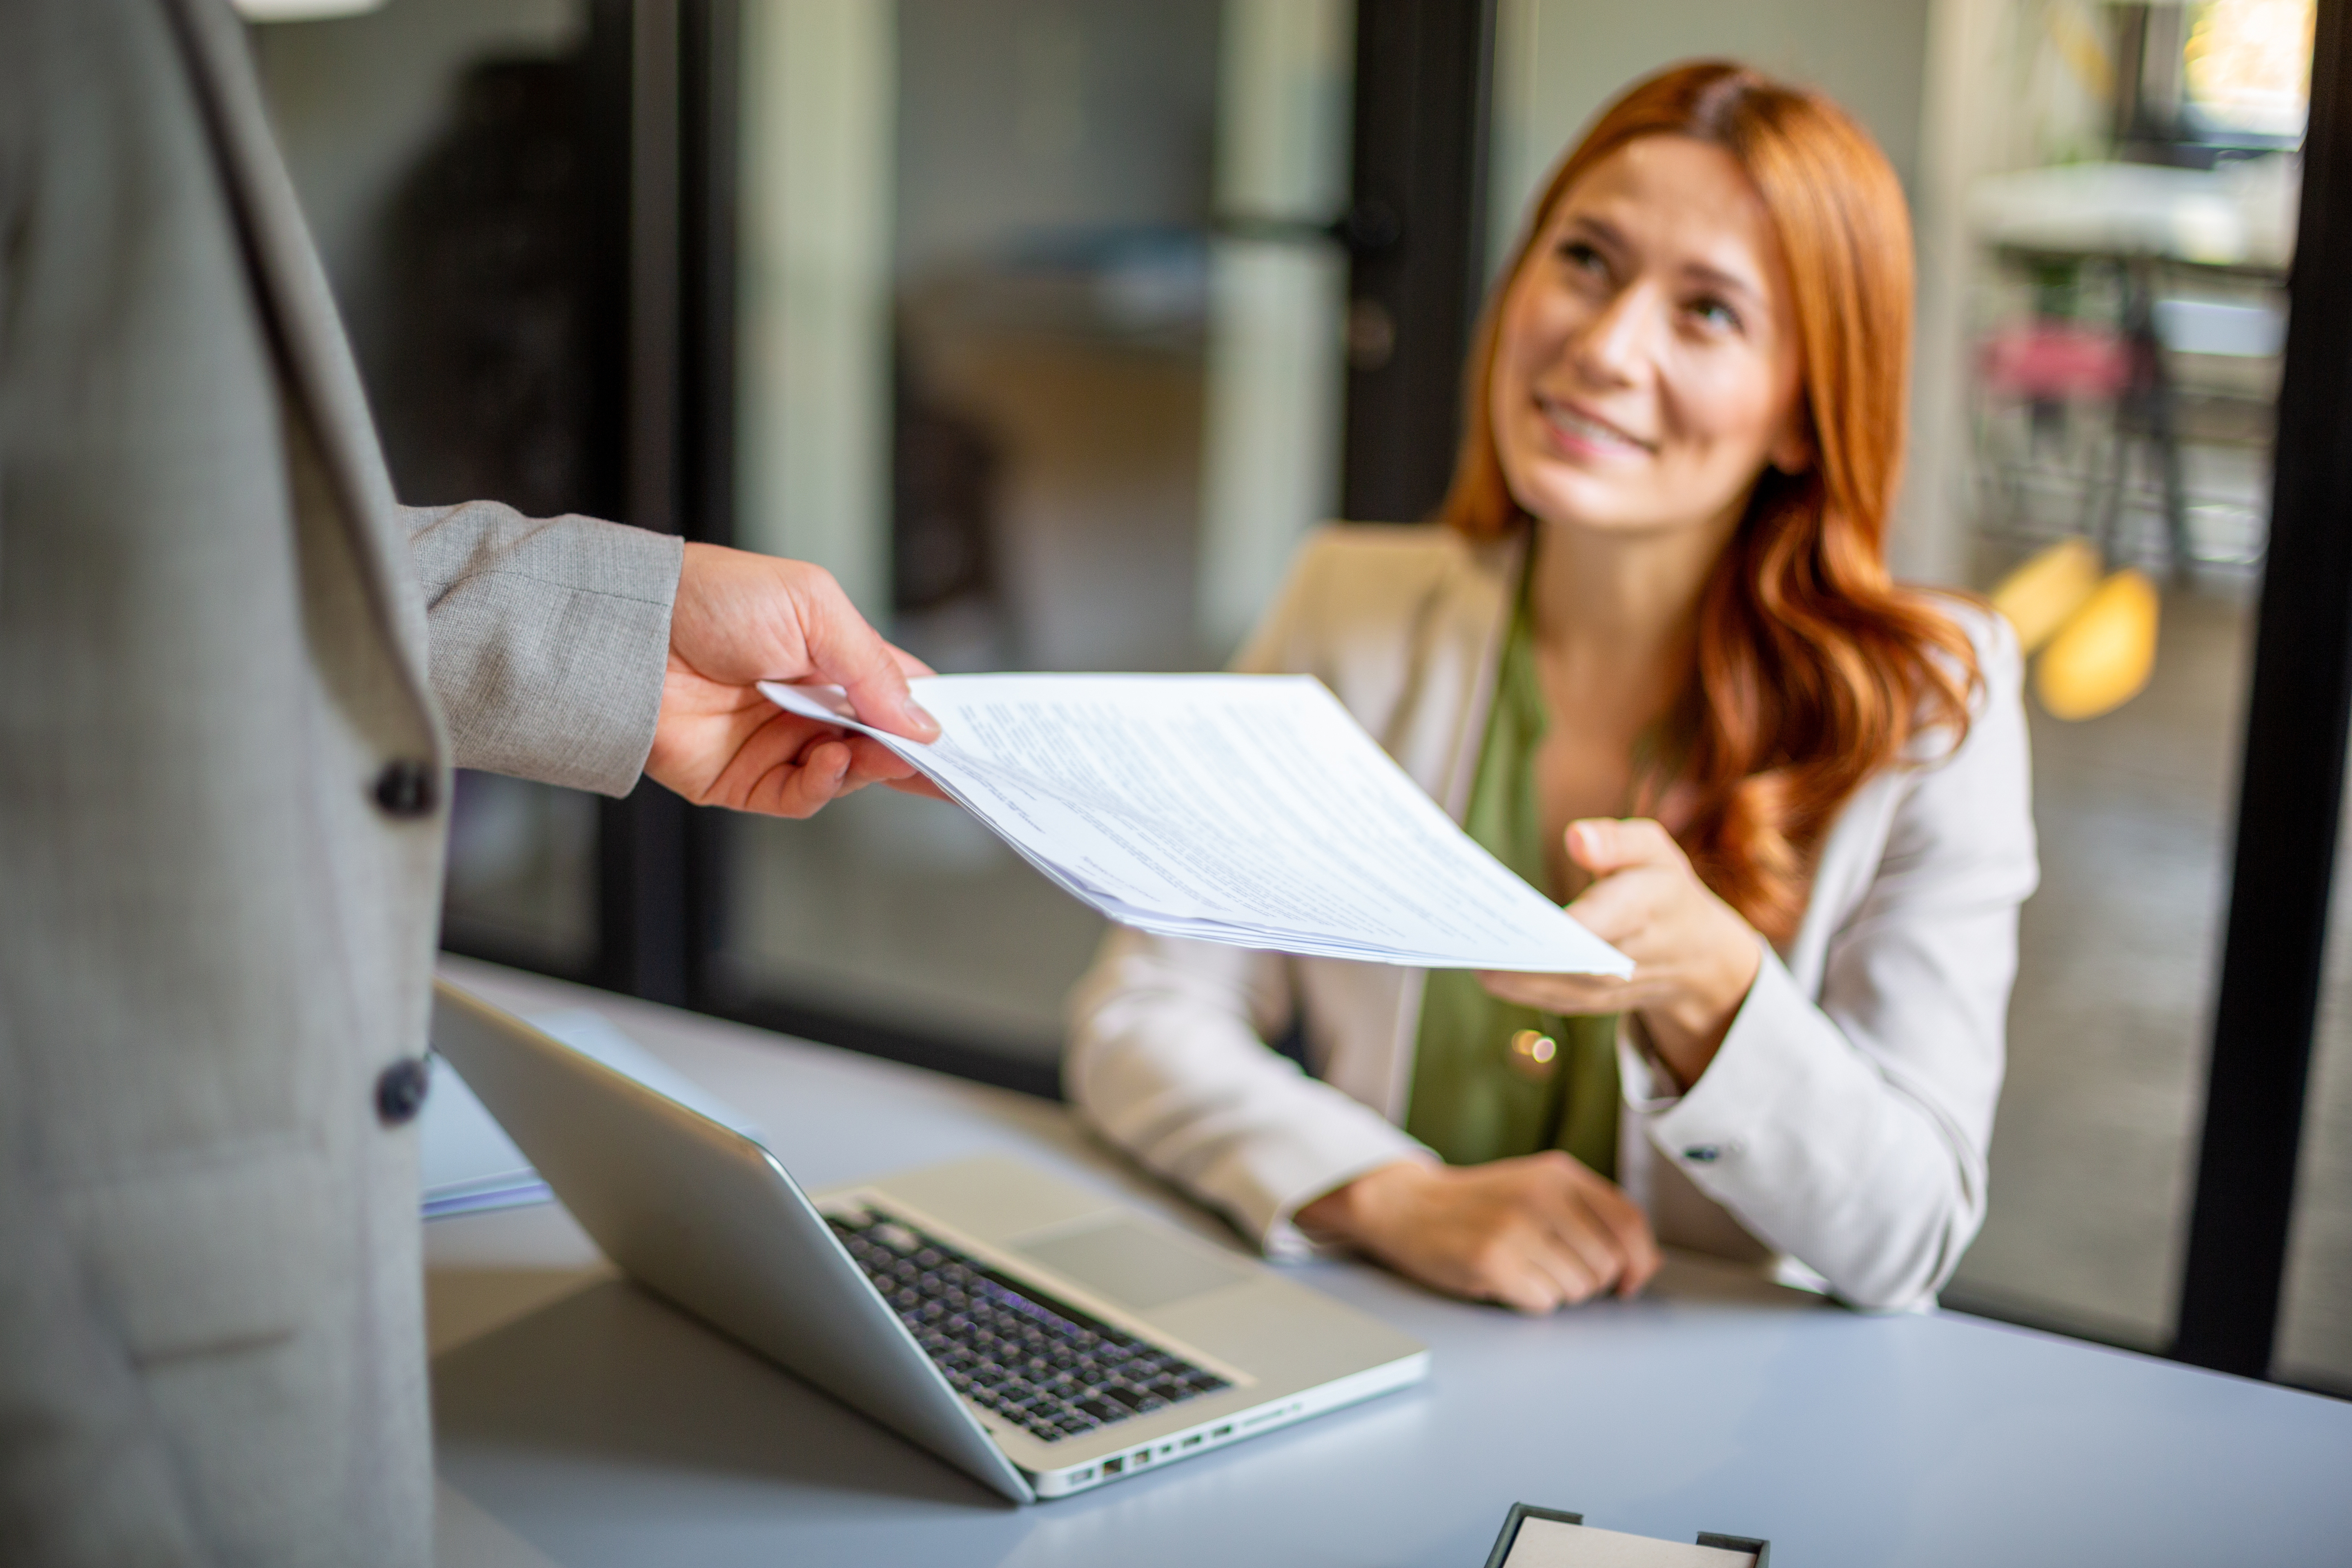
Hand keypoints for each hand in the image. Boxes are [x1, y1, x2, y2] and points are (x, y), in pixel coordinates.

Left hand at [645, 543, 945, 816]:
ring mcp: (779, 745)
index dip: (936, 718)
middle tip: (955, 770)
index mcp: (833, 659)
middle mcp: (810, 706)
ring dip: (870, 767)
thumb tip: (922, 722)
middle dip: (918, 758)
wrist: (632, 630)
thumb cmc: (714, 598)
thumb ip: (872, 667)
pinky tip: (829, 761)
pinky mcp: (745, 780)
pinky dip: (823, 785)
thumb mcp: (814, 607)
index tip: (976, 738)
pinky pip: (799, 796)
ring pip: (848, 776)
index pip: (900, 696)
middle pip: (882, 745)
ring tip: (882, 753)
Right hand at [1295, 1155, 1658, 1312]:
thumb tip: (1647, 1262)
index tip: (1630, 1280)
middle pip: (1607, 1265)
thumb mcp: (1540, 1188)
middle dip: (1589, 1280)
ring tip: (1524, 1267)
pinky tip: (1507, 1278)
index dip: (1640, 1261)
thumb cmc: (1482, 1205)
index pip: (1629, 1223)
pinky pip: (1543, 1303)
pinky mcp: (1491, 1261)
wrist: (1409, 1206)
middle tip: (1553, 1268)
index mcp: (1560, 1173)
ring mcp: (1515, 1228)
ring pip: (1577, 1289)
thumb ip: (1593, 1215)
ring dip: (1557, 1290)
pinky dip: (1529, 1300)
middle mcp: (1541, 1195)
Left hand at [1479, 818, 1761, 1089]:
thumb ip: (1617, 841)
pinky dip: (1512, 984)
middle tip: (1461, 930)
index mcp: (1644, 909)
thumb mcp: (1654, 850)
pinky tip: (1476, 962)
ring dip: (1504, 971)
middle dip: (1513, 950)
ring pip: (1549, 986)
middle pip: (1563, 962)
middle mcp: (1626, 958)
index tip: (1504, 913)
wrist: (1697, 955)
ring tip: (1457, 945)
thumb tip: (1576, 838)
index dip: (1550, 926)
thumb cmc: (1661, 888)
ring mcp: (1608, 989)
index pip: (1593, 924)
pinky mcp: (1590, 1003)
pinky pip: (1547, 997)